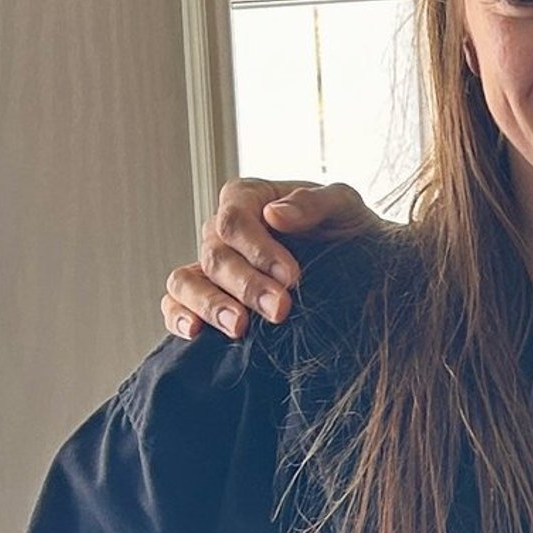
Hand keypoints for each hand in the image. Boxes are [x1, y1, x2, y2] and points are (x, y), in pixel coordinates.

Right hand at [162, 178, 379, 344]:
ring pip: (185, 281)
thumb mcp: (344, 206)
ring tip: (239, 327)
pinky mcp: (208, 296)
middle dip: (246, 285)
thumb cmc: (346, 229)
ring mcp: (211, 266)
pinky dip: (177, 317)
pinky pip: (175, 304)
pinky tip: (196, 333)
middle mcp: (222, 231)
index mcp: (248, 199)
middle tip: (279, 310)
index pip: (234, 220)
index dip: (258, 250)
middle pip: (215, 256)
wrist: (357, 266)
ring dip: (210, 305)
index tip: (292, 277)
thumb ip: (314, 202)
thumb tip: (275, 214)